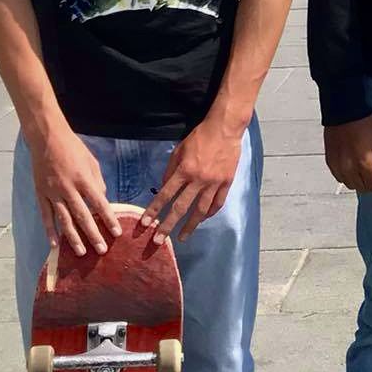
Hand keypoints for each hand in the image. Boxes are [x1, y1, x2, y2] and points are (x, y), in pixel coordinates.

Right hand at [29, 126, 119, 257]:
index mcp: (83, 179)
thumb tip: (102, 201)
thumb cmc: (74, 148)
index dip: (108, 218)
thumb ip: (98, 183)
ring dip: (73, 238)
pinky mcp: (40, 194)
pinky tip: (55, 244)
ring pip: (64, 220)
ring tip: (81, 252)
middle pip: (82, 216)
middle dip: (93, 234)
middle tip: (102, 250)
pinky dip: (50, 231)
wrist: (47, 138)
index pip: (99, 203)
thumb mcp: (92, 162)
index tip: (117, 232)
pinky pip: (46, 216)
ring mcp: (52, 193)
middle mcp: (68, 188)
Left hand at [139, 112, 245, 244]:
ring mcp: (214, 183)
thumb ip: (171, 171)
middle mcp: (198, 180)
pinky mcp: (227, 183)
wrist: (225, 129)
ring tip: (182, 237)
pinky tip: (203, 220)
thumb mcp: (179, 150)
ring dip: (190, 226)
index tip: (144, 224)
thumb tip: (165, 188)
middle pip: (181, 208)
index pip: (165, 195)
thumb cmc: (199, 137)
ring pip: (201, 211)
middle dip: (167, 226)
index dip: (153, 211)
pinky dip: (210, 214)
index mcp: (184, 170)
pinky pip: (217, 203)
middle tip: (158, 242)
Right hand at [325, 117, 371, 194]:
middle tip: (370, 165)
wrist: (344, 112)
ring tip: (359, 163)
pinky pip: (339, 178)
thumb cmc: (365, 124)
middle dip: (368, 181)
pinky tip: (350, 162)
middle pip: (361, 188)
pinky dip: (346, 174)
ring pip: (350, 185)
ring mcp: (337, 166)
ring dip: (357, 179)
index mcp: (364, 163)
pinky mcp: (329, 162)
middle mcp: (349, 168)